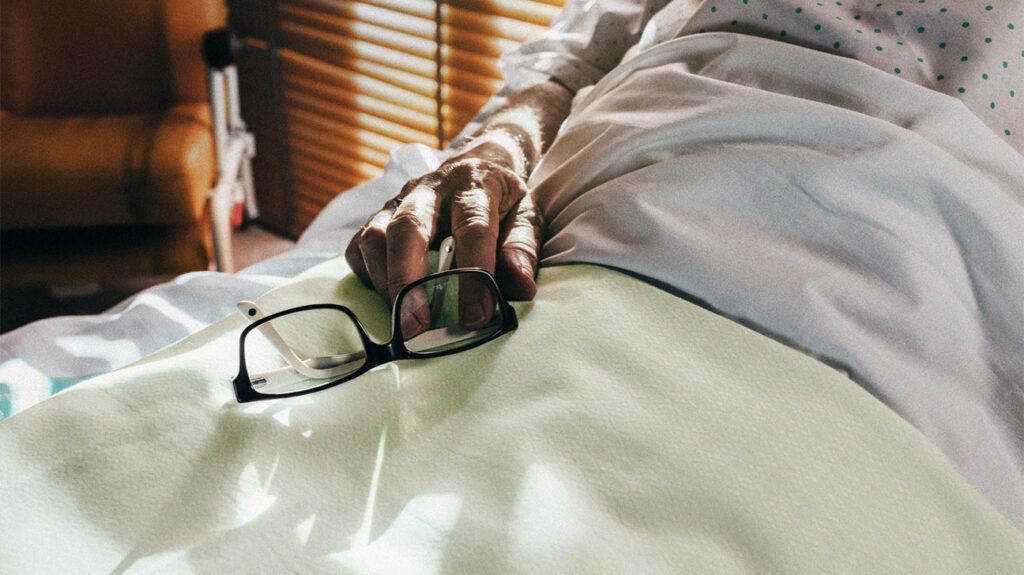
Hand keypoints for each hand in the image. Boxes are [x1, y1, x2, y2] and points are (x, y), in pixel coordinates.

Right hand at [345, 151, 541, 335]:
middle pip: (408, 227)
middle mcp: (431, 189)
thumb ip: (522, 250)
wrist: (477, 165)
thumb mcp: (525, 217)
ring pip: (376, 236)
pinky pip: (359, 246)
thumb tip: (522, 290)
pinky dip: (368, 276)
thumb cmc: (502, 201)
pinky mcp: (378, 216)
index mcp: (475, 185)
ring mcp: (399, 201)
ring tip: (404, 320)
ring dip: (387, 282)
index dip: (474, 274)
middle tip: (417, 325)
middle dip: (410, 280)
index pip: (473, 228)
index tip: (477, 315)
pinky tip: (389, 298)